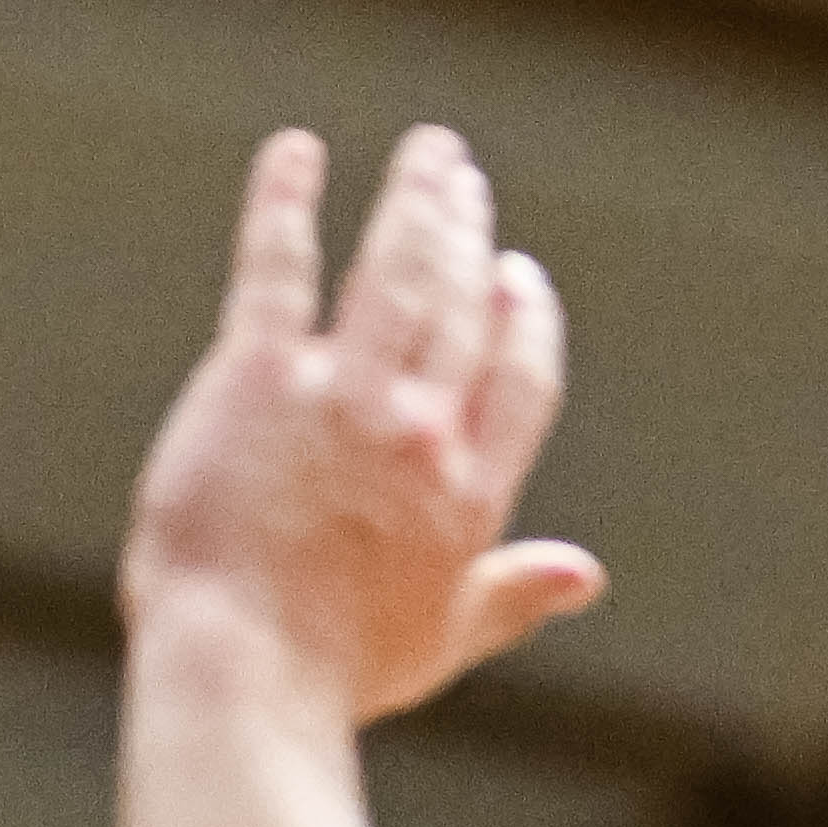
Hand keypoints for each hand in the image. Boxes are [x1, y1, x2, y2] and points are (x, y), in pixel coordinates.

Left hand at [123, 124, 610, 726]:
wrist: (243, 671)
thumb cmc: (328, 674)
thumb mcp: (440, 638)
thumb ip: (512, 595)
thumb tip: (585, 574)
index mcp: (470, 488)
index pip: (519, 377)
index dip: (520, 322)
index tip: (514, 280)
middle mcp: (421, 429)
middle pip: (460, 306)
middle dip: (465, 236)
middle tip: (461, 184)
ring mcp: (344, 396)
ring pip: (395, 272)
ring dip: (416, 203)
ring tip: (427, 155)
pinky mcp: (257, 378)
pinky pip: (277, 267)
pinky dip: (286, 202)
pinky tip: (294, 152)